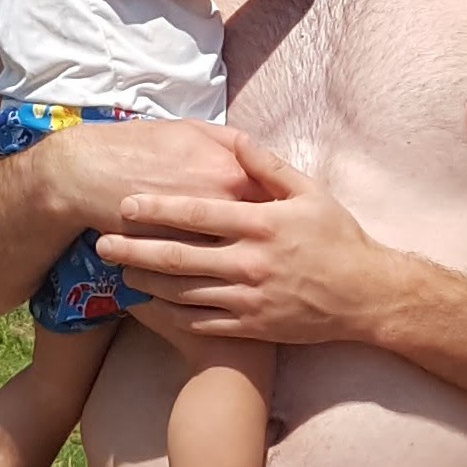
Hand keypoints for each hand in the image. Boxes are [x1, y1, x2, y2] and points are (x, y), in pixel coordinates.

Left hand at [105, 132, 404, 345]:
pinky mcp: (251, 326)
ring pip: (183, 290)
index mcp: (261, 225)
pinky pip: (201, 320)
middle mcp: (250, 262)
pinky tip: (149, 302)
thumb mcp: (310, 194)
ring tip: (118, 270)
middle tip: (101, 241)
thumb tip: (238, 140)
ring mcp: (248, 298)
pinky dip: (170, 312)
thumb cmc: (338, 239)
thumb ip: (269, 168)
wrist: (365, 297)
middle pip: (179, 255)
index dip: (157, 208)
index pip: (198, 214)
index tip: (126, 204)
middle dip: (135, 247)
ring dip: (146, 280)